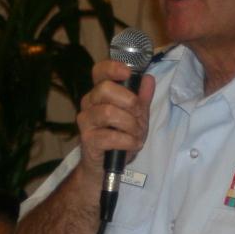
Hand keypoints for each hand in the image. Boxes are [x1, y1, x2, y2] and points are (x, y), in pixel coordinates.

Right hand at [73, 57, 155, 174]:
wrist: (106, 165)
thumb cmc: (120, 135)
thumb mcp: (137, 115)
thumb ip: (142, 98)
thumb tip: (148, 79)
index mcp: (100, 92)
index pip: (99, 71)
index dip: (113, 68)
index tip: (128, 73)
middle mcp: (89, 103)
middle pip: (104, 89)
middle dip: (129, 102)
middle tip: (139, 116)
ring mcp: (86, 121)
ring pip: (108, 112)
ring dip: (130, 124)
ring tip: (137, 134)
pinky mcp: (87, 139)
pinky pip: (110, 136)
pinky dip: (127, 141)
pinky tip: (132, 144)